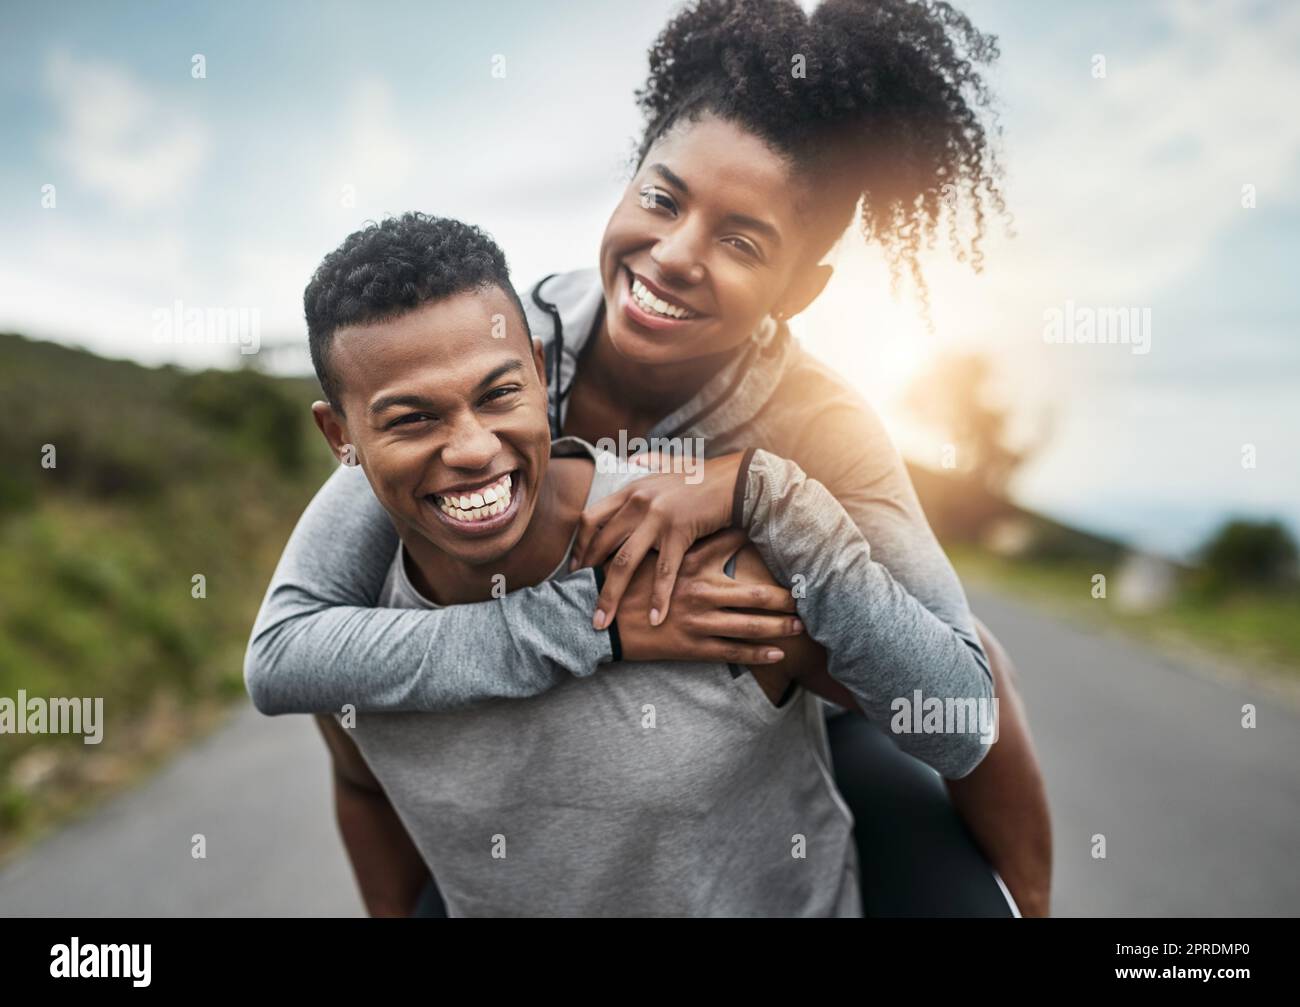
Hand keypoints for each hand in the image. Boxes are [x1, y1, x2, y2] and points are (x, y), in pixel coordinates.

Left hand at [571, 452, 744, 628]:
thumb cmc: (703, 475)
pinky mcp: (679, 533)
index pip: (590, 519)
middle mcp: (638, 502)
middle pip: (601, 545)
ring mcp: (657, 518)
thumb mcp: (670, 464)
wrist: (736, 480)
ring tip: (603, 622)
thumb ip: (648, 463)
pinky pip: (664, 572)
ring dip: (610, 596)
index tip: (575, 568)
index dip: (579, 546)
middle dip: (586, 576)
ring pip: (624, 563)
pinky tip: (654, 619)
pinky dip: (658, 598)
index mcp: (630, 489)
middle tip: (579, 599)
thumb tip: (634, 461)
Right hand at [612, 529, 802, 664]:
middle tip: (806, 597)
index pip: (734, 549)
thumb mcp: (642, 552)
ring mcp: (698, 620)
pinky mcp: (692, 646)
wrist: (596, 621)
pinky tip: (778, 655)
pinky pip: (733, 652)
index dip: (761, 547)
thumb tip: (688, 521)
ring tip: (800, 627)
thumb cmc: (619, 586)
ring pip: (750, 625)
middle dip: (784, 598)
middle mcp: (699, 590)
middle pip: (754, 593)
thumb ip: (667, 538)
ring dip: (779, 627)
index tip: (782, 547)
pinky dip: (758, 654)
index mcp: (688, 563)